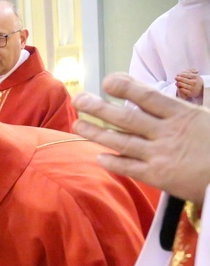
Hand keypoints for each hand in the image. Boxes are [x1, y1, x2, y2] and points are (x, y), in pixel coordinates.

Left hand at [72, 72, 209, 204]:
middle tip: (79, 99)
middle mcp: (167, 133)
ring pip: (121, 141)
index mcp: (181, 114)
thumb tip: (169, 90)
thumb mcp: (205, 117)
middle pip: (126, 118)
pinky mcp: (157, 176)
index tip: (107, 80)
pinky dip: (112, 162)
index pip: (147, 96)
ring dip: (96, 132)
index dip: (125, 86)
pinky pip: (128, 167)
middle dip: (99, 107)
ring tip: (78, 124)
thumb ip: (181, 107)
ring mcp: (160, 155)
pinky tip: (97, 156)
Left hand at [175, 69, 202, 100]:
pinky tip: (178, 87)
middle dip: (179, 78)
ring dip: (179, 83)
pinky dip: (180, 89)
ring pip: (183, 85)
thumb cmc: (195, 81)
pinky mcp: (190, 93)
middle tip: (175, 77)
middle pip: (184, 80)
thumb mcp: (194, 76)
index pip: (187, 74)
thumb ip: (188, 74)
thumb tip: (179, 75)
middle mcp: (194, 82)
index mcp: (195, 76)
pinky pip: (183, 91)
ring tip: (177, 82)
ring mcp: (192, 88)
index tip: (177, 74)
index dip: (181, 74)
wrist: (201, 89)